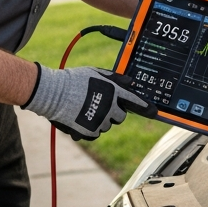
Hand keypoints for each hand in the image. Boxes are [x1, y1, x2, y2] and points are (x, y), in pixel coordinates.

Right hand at [23, 65, 152, 139]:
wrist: (53, 93)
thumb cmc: (73, 79)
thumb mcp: (95, 73)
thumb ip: (115, 78)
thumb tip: (131, 82)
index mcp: (113, 92)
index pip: (135, 102)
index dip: (146, 108)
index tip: (154, 112)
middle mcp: (110, 108)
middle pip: (121, 116)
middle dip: (115, 112)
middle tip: (101, 105)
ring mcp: (100, 121)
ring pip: (107, 125)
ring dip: (101, 120)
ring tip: (85, 109)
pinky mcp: (89, 131)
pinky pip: (95, 133)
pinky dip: (90, 129)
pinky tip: (80, 118)